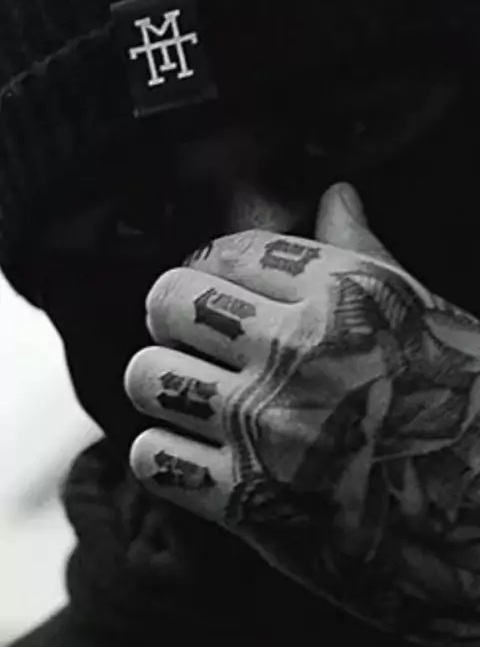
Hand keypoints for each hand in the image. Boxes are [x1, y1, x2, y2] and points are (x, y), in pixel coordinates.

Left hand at [125, 183, 479, 643]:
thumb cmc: (460, 401)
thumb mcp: (420, 310)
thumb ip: (362, 248)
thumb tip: (335, 193)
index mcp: (336, 296)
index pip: (226, 252)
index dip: (209, 264)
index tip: (212, 282)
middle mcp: (294, 355)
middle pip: (170, 302)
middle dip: (171, 312)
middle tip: (188, 331)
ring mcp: (267, 431)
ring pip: (148, 378)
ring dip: (159, 382)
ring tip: (187, 390)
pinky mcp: (251, 504)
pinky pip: (154, 460)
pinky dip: (163, 455)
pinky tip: (194, 452)